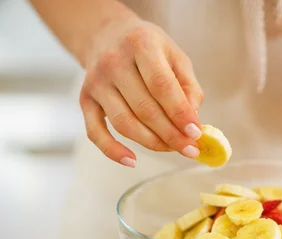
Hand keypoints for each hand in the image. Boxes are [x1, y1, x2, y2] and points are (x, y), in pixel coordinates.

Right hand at [79, 16, 203, 166]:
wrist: (106, 34)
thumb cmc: (149, 49)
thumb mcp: (175, 56)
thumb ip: (189, 87)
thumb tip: (193, 121)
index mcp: (141, 44)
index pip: (161, 85)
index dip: (180, 113)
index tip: (196, 133)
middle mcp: (113, 62)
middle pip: (144, 109)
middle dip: (171, 134)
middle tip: (191, 149)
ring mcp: (96, 82)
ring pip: (124, 123)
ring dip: (152, 143)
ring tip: (173, 149)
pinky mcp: (85, 99)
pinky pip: (95, 131)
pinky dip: (112, 150)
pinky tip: (132, 161)